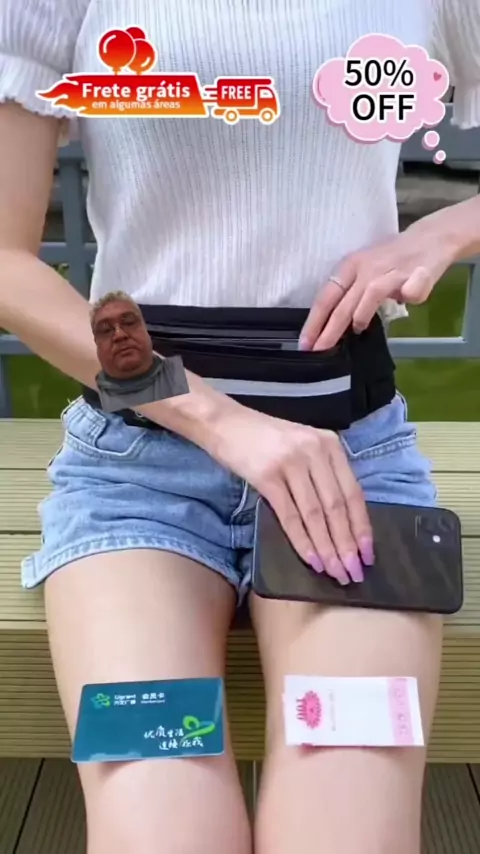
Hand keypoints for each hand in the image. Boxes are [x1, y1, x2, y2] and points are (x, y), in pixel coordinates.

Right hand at [213, 407, 373, 583]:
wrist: (225, 423)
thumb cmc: (264, 438)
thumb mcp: (303, 446)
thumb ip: (323, 473)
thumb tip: (341, 520)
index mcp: (329, 445)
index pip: (353, 492)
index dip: (362, 527)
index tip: (368, 554)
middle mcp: (315, 452)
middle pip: (337, 506)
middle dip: (347, 544)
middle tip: (354, 573)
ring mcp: (291, 463)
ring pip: (316, 515)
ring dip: (327, 548)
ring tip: (336, 572)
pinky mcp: (267, 476)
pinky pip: (290, 516)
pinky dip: (303, 541)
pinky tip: (311, 560)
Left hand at [299, 217, 456, 350]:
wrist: (431, 237)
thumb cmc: (392, 258)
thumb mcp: (364, 271)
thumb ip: (351, 296)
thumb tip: (334, 326)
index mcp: (350, 267)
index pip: (326, 298)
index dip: (315, 322)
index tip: (305, 344)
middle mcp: (367, 268)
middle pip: (344, 303)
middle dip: (330, 330)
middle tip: (319, 350)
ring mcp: (392, 270)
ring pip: (371, 295)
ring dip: (361, 316)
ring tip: (357, 330)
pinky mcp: (418, 273)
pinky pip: (410, 290)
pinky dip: (409, 296)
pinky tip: (405, 300)